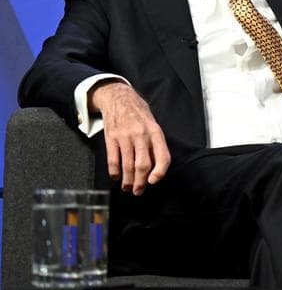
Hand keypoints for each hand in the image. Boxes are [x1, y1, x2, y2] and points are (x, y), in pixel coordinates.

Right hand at [88, 80, 169, 194]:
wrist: (119, 98)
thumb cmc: (139, 114)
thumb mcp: (153, 125)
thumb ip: (155, 144)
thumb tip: (156, 168)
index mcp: (155, 132)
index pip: (162, 156)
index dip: (159, 172)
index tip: (153, 182)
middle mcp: (141, 135)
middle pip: (142, 165)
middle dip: (141, 182)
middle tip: (138, 191)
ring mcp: (125, 136)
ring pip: (127, 165)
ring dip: (127, 180)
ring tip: (127, 187)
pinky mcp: (111, 138)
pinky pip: (112, 159)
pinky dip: (114, 172)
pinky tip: (115, 177)